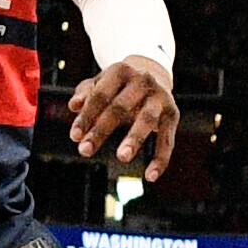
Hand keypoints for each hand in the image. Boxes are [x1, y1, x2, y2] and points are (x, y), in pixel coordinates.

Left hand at [67, 56, 180, 176]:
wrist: (153, 74)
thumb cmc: (118, 86)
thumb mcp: (101, 84)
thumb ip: (86, 94)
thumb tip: (74, 105)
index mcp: (120, 71)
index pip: (100, 95)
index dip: (86, 116)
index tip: (75, 137)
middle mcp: (142, 81)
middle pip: (119, 107)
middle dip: (101, 130)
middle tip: (84, 151)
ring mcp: (160, 97)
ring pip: (147, 120)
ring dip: (134, 139)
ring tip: (122, 157)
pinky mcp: (173, 113)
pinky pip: (167, 139)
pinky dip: (160, 159)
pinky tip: (151, 176)